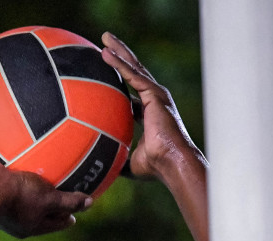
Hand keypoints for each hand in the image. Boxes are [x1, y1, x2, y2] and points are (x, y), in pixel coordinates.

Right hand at [0, 161, 90, 237]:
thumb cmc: (16, 196)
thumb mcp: (47, 198)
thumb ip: (67, 201)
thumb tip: (90, 203)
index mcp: (31, 226)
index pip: (55, 223)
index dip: (66, 219)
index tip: (73, 216)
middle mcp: (16, 221)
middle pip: (38, 214)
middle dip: (49, 208)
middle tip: (60, 199)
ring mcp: (1, 209)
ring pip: (21, 201)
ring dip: (30, 194)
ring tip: (37, 182)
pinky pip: (5, 186)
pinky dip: (13, 180)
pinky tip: (14, 165)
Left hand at [100, 32, 202, 180]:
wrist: (172, 163)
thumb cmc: (156, 167)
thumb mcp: (130, 162)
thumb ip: (116, 159)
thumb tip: (99, 170)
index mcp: (150, 113)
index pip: (133, 93)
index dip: (120, 82)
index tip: (107, 74)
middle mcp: (154, 100)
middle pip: (134, 72)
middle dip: (120, 56)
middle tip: (106, 43)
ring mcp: (155, 95)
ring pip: (134, 67)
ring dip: (119, 51)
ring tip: (105, 38)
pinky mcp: (155, 94)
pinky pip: (133, 75)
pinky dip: (119, 63)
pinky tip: (105, 52)